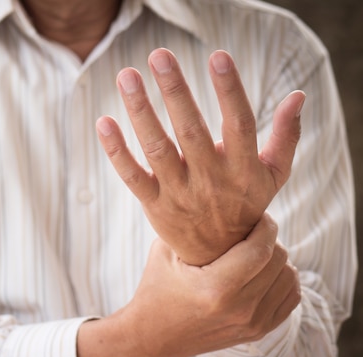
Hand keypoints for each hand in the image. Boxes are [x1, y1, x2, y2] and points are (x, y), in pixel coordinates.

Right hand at [77, 213, 300, 356]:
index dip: (265, 226)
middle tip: (253, 231)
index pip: (260, 250)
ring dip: (277, 259)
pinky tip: (265, 271)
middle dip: (270, 239)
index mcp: (215, 288)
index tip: (257, 215)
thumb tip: (216, 199)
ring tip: (256, 250)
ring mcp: (251, 324)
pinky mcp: (258, 332)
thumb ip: (189, 225)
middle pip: (278, 260)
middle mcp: (239, 309)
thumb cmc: (155, 289)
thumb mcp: (164, 252)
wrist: (152, 337)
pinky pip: (291, 297)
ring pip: (290, 277)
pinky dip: (284, 279)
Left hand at [96, 48, 305, 264]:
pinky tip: (103, 121)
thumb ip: (285, 136)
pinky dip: (116, 151)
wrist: (219, 256)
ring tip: (126, 76)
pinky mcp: (154, 204)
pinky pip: (132, 176)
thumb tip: (298, 95)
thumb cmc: (245, 204)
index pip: (239, 124)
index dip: (230, 91)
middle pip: (191, 131)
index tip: (218, 56)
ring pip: (157, 149)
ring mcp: (179, 193)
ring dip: (140, 111)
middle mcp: (210, 180)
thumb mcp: (273, 175)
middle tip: (159, 55)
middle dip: (175, 91)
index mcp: (243, 169)